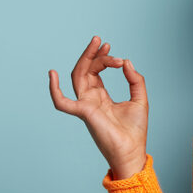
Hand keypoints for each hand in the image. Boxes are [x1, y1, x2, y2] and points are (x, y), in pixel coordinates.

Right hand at [49, 36, 148, 178]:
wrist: (132, 151)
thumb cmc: (134, 130)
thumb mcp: (140, 99)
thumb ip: (135, 80)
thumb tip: (127, 61)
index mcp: (101, 97)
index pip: (96, 71)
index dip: (103, 59)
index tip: (114, 52)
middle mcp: (90, 99)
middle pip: (85, 70)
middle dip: (93, 54)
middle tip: (102, 41)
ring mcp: (85, 105)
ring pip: (78, 77)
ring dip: (87, 60)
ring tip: (97, 45)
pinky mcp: (84, 113)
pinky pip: (62, 102)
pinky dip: (54, 90)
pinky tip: (52, 74)